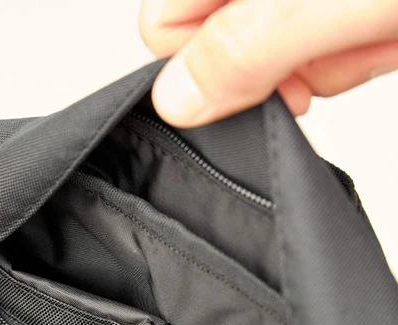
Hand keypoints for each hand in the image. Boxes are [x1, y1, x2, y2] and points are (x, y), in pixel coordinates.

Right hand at [140, 0, 397, 125]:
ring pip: (285, 48)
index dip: (201, 60)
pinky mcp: (345, 11)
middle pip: (227, 35)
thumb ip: (246, 46)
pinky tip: (386, 30)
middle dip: (282, 60)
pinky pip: (331, 46)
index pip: (164, 19)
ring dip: (332, 56)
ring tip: (377, 24)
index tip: (255, 75)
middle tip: (331, 42)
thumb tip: (177, 98)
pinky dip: (360, 51)